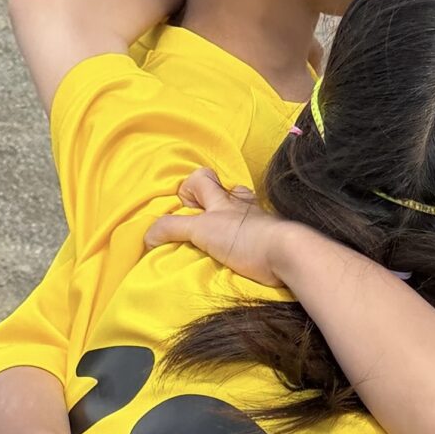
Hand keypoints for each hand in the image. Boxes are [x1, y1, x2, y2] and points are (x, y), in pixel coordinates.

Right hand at [146, 168, 296, 282]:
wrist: (285, 254)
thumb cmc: (243, 237)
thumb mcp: (200, 229)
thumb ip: (172, 228)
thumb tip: (148, 237)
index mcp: (224, 199)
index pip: (202, 178)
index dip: (189, 189)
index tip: (186, 211)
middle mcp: (242, 206)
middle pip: (226, 192)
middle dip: (212, 204)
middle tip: (202, 226)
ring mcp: (260, 222)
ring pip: (244, 212)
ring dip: (231, 222)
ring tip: (221, 240)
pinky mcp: (271, 241)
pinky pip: (256, 233)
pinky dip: (247, 239)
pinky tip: (241, 254)